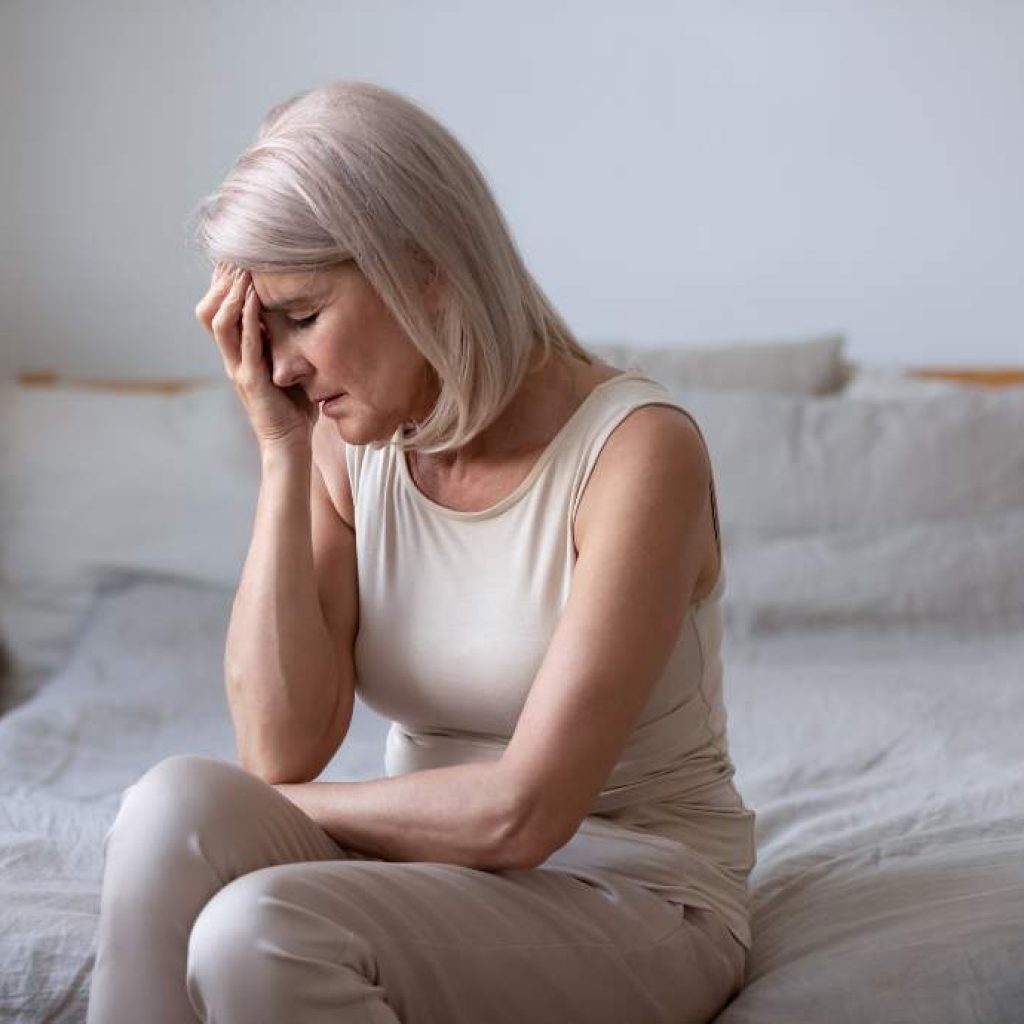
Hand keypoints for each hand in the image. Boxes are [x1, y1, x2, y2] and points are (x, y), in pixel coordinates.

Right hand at [195, 261, 316, 450]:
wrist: (289, 443)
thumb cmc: (292, 406)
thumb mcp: (286, 364)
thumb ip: (283, 341)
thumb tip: (297, 310)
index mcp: (237, 353)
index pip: (218, 310)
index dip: (221, 283)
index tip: (235, 255)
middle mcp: (231, 358)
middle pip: (210, 310)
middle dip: (221, 281)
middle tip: (236, 254)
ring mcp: (238, 368)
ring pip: (220, 322)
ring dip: (231, 293)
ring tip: (242, 268)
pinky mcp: (252, 380)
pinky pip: (244, 343)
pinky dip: (248, 317)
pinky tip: (254, 296)